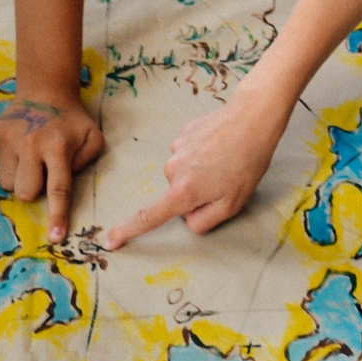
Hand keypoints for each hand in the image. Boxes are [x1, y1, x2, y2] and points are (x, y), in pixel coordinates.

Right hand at [0, 94, 106, 239]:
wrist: (44, 91)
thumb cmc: (72, 122)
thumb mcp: (92, 138)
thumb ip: (86, 162)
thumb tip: (66, 182)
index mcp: (58, 147)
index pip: (58, 188)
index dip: (57, 215)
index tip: (55, 238)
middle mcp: (31, 144)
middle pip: (26, 192)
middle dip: (34, 190)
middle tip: (43, 171)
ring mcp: (10, 140)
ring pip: (8, 184)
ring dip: (21, 179)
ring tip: (31, 159)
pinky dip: (10, 165)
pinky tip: (20, 149)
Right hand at [101, 91, 286, 248]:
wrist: (253, 118)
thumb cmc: (247, 163)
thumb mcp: (232, 205)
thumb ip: (204, 221)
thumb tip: (188, 218)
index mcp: (183, 192)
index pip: (148, 217)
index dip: (127, 231)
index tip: (109, 242)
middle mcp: (173, 170)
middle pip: (177, 193)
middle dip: (197, 193)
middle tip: (225, 180)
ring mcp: (176, 148)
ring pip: (184, 172)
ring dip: (201, 171)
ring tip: (226, 159)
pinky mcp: (184, 132)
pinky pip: (189, 152)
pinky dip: (202, 153)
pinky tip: (221, 145)